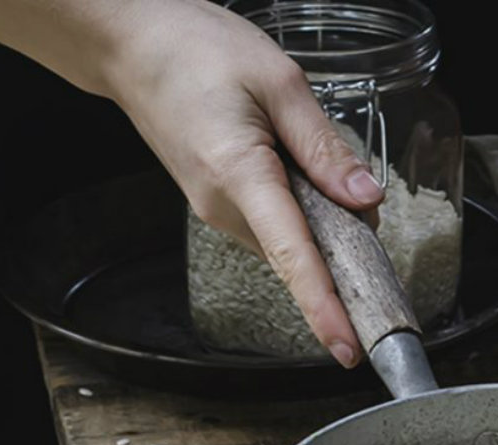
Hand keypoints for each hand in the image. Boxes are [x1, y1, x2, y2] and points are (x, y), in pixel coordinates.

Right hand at [104, 0, 381, 366]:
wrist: (130, 46)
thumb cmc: (196, 51)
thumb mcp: (279, 83)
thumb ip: (325, 147)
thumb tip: (367, 199)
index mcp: (239, 176)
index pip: (292, 257)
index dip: (324, 307)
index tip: (348, 347)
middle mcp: (224, 208)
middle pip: (302, 253)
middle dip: (344, 243)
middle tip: (363, 201)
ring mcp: (219, 212)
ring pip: (293, 240)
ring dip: (323, 220)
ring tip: (316, 161)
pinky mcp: (220, 206)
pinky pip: (277, 225)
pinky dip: (303, 212)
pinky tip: (299, 168)